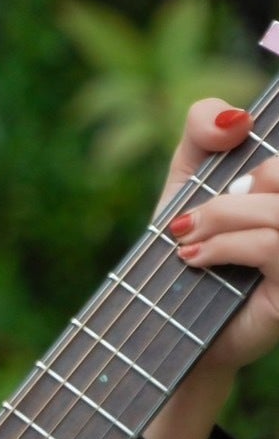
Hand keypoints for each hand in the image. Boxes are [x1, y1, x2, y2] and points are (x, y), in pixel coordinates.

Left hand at [143, 98, 274, 438]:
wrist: (169, 322)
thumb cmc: (185, 242)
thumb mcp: (186, 180)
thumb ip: (203, 134)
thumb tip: (235, 117)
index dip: (254, 137)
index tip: (227, 142)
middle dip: (230, 193)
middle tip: (189, 221)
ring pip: (277, 210)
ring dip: (220, 218)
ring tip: (186, 242)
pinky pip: (274, 246)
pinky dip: (228, 246)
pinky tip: (197, 259)